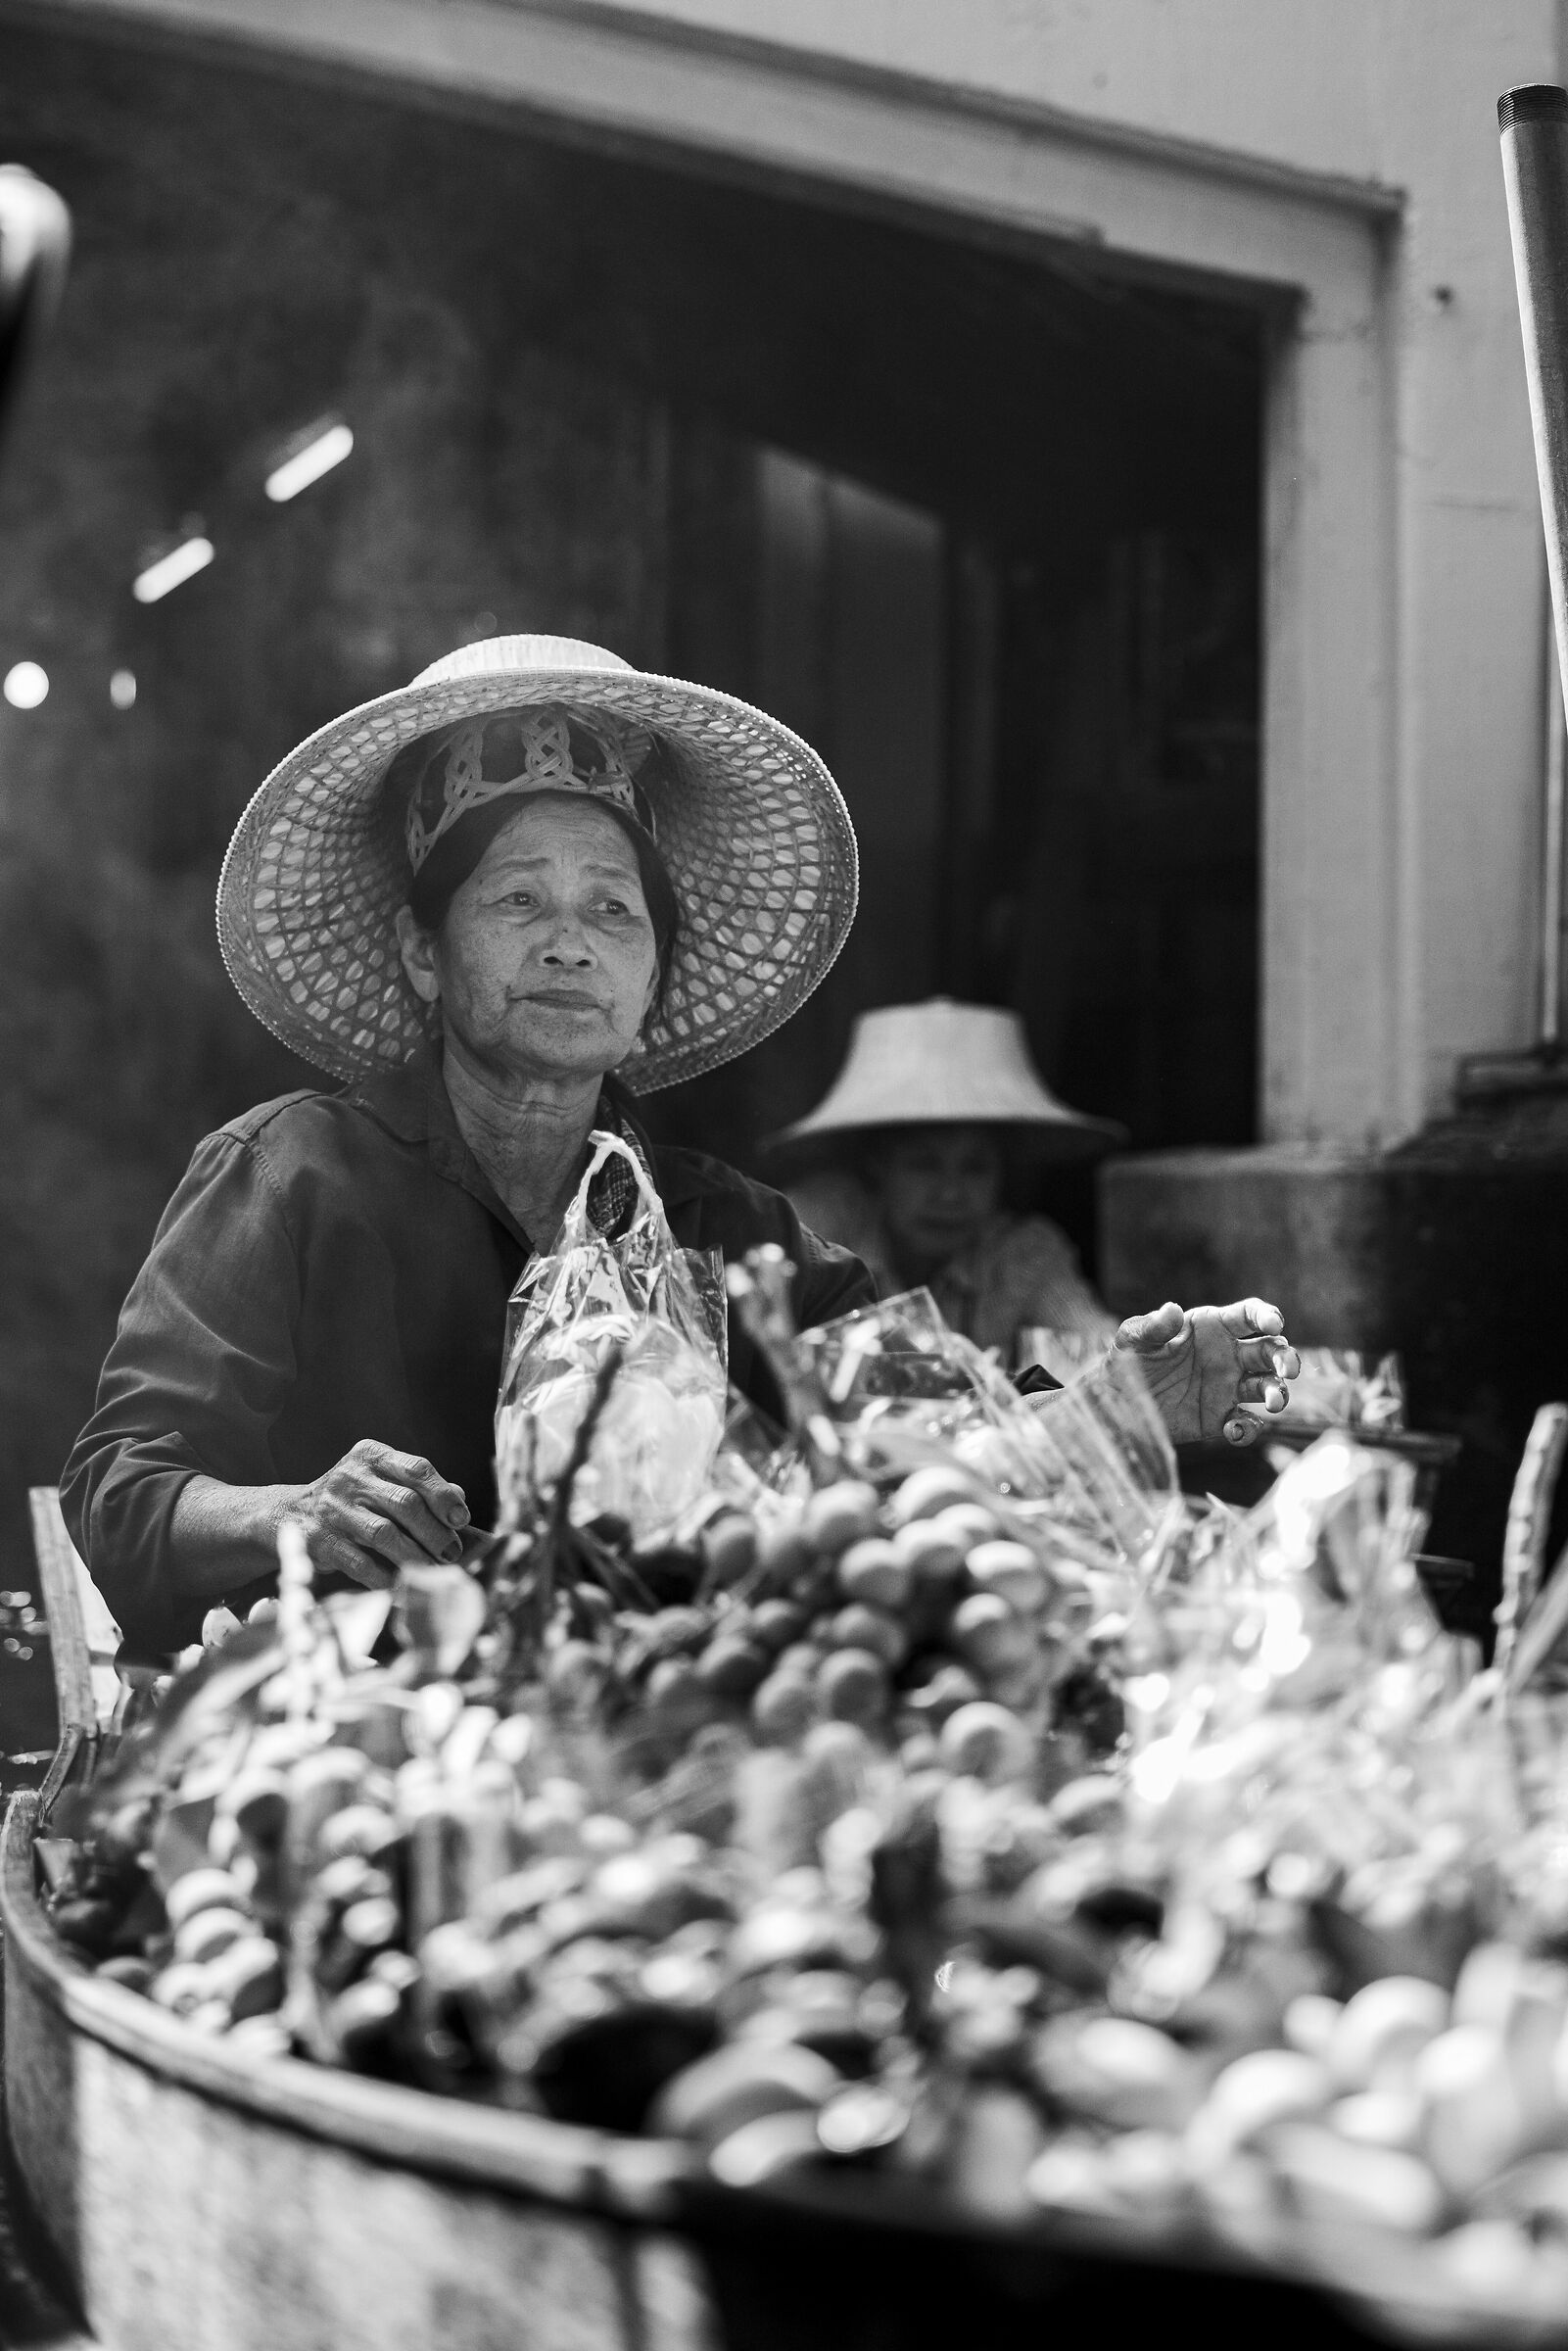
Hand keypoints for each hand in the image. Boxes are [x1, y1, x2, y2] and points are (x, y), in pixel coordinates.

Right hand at [293, 1441, 469, 1587]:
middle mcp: (351, 1477)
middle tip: (452, 1552)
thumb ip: (418, 1489)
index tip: (461, 1519)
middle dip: (435, 1532)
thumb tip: (459, 1501)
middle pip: (405, 1503)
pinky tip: (403, 1587)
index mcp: (370, 1455)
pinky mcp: (319, 1540)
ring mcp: (333, 1509)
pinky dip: (385, 1577)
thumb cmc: (352, 1499)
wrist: (289, 1514)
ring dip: (415, 1556)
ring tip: (435, 1572)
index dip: (443, 1495)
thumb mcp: (380, 1481)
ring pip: (384, 1534)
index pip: (416, 1468)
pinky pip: (360, 1563)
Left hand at [1112, 1298, 1299, 1446]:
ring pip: (1268, 1387)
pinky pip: (1246, 1424)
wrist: (1116, 1402)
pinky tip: (1233, 1429)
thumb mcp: (1132, 1339)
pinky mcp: (1221, 1419)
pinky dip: (1248, 1429)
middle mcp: (1228, 1355)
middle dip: (1285, 1358)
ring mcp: (1228, 1388)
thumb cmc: (1127, 1360)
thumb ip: (1152, 1326)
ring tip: (1273, 1402)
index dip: (1267, 1315)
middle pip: (1270, 1352)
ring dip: (1278, 1393)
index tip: (1274, 1323)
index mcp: (1213, 1327)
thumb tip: (1172, 1310)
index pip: (1250, 1315)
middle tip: (1288, 1370)